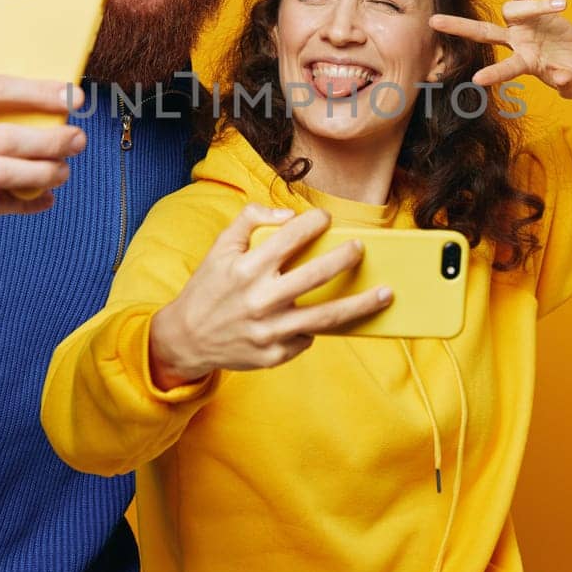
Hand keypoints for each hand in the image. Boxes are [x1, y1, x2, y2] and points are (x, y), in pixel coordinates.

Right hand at [0, 74, 86, 233]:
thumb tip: (41, 110)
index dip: (38, 92)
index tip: (71, 97)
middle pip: (5, 136)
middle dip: (51, 140)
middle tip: (77, 141)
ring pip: (1, 173)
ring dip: (41, 173)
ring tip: (63, 171)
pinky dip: (21, 203)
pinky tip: (42, 199)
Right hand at [148, 206, 392, 389]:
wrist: (185, 338)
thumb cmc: (208, 287)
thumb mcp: (220, 247)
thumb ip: (250, 219)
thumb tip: (289, 216)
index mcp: (247, 268)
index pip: (291, 237)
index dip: (314, 222)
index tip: (326, 219)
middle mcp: (261, 299)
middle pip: (318, 275)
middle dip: (346, 258)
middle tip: (360, 249)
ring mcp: (270, 330)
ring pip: (327, 316)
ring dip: (362, 304)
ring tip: (385, 293)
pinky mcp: (275, 354)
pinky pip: (308, 338)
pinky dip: (317, 326)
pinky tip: (325, 318)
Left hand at [429, 0, 571, 98]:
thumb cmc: (571, 75)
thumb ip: (567, 83)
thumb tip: (562, 78)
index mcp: (525, 63)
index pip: (506, 68)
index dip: (494, 73)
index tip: (477, 79)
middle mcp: (516, 43)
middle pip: (482, 33)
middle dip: (458, 27)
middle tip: (432, 21)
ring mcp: (522, 24)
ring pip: (512, 10)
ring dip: (533, 6)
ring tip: (562, 5)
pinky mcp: (534, 9)